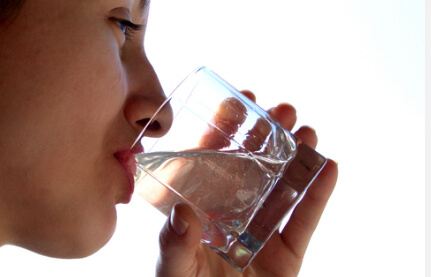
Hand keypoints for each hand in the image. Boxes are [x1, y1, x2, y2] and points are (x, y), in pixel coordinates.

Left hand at [156, 91, 337, 276]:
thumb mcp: (173, 271)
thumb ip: (173, 245)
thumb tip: (183, 214)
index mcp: (202, 209)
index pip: (213, 161)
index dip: (226, 130)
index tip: (240, 102)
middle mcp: (233, 213)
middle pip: (253, 166)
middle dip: (268, 135)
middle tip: (282, 109)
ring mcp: (262, 230)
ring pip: (282, 186)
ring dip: (297, 157)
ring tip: (307, 131)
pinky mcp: (287, 252)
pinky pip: (304, 220)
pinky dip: (318, 195)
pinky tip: (328, 167)